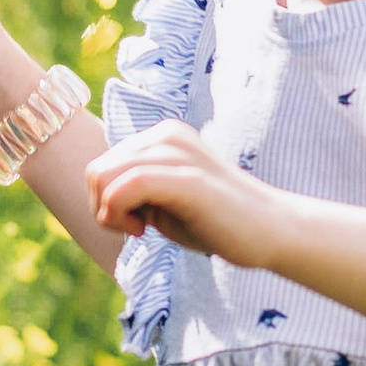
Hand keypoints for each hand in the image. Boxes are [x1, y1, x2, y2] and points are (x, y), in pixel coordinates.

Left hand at [83, 118, 287, 269]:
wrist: (270, 231)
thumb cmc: (216, 221)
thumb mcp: (164, 200)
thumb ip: (132, 190)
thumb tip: (96, 196)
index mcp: (162, 136)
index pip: (100, 165)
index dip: (103, 202)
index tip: (133, 222)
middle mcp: (166, 135)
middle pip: (95, 172)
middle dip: (102, 208)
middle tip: (135, 229)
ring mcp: (177, 153)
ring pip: (104, 176)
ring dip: (110, 213)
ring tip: (141, 230)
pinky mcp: (186, 178)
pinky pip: (127, 186)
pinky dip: (120, 214)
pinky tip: (143, 231)